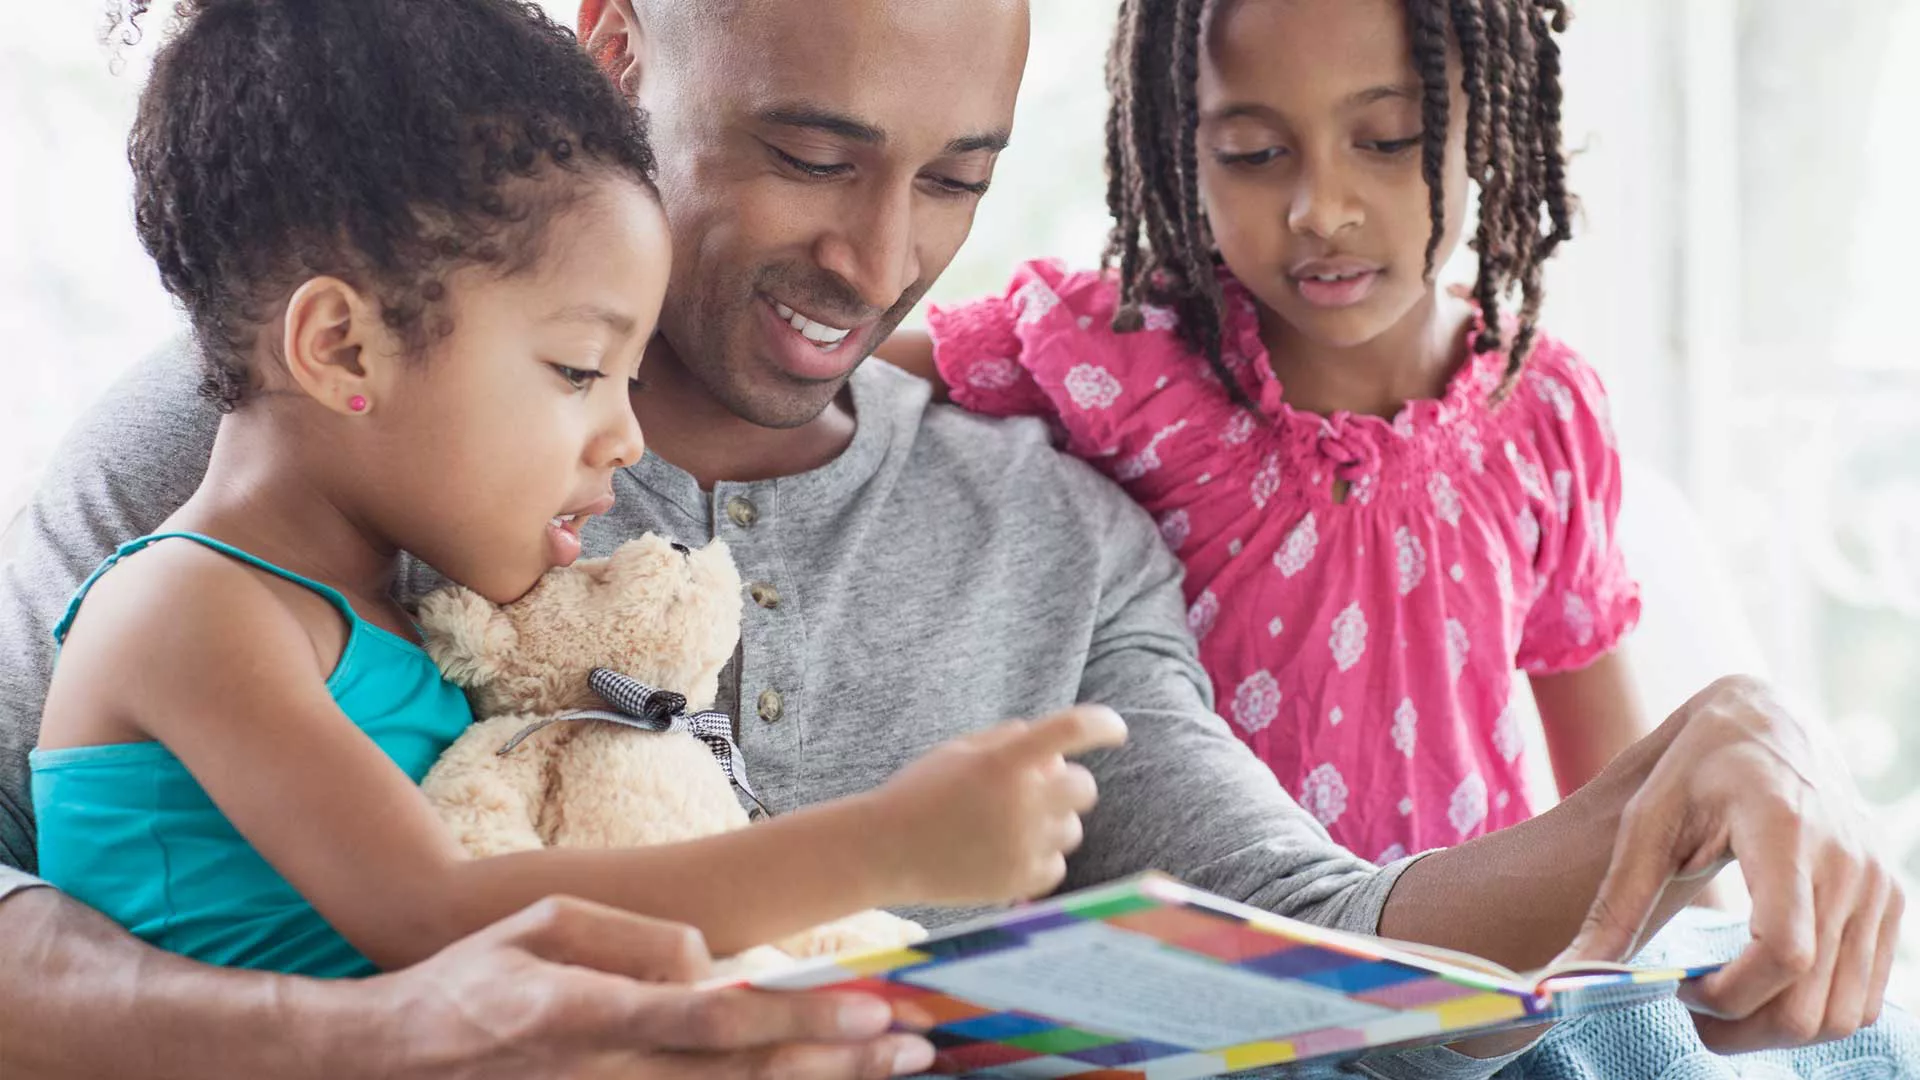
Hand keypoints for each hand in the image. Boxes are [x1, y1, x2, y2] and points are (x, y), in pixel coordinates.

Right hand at [362, 896, 934, 1078]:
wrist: (394, 1063)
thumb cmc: (475, 980)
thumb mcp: (545, 924)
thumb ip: (637, 940)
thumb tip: (714, 966)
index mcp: (588, 1012)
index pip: (713, 1022)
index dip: (798, 1021)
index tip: (868, 1008)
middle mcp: (606, 1075)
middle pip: (744, 1079)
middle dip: (838, 1063)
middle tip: (915, 1045)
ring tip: (892, 1068)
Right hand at [868, 706, 1127, 905]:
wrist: (885, 850)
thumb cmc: (920, 792)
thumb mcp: (959, 750)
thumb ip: (1009, 741)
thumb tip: (1054, 749)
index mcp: (1004, 762)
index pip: (1072, 731)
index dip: (1103, 725)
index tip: (1116, 730)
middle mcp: (1022, 803)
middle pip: (1084, 787)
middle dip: (1065, 783)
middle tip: (1033, 788)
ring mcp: (1024, 846)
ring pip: (1072, 828)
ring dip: (1052, 821)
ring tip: (1008, 825)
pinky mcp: (1021, 881)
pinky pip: (1056, 864)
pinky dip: (1039, 857)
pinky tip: (1004, 852)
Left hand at [1561, 676, 1902, 1052]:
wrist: (1776, 724)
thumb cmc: (1701, 767)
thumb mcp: (1647, 821)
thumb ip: (1614, 904)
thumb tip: (1564, 975)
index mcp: (1784, 832)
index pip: (1782, 951)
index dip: (1730, 995)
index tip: (1682, 986)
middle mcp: (1847, 864)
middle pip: (1812, 1002)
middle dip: (1744, 1030)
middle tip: (1693, 1010)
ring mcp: (1878, 886)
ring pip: (1845, 1012)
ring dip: (1777, 1029)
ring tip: (1724, 1000)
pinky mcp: (1891, 901)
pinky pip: (1866, 995)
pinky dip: (1815, 1011)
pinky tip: (1763, 985)